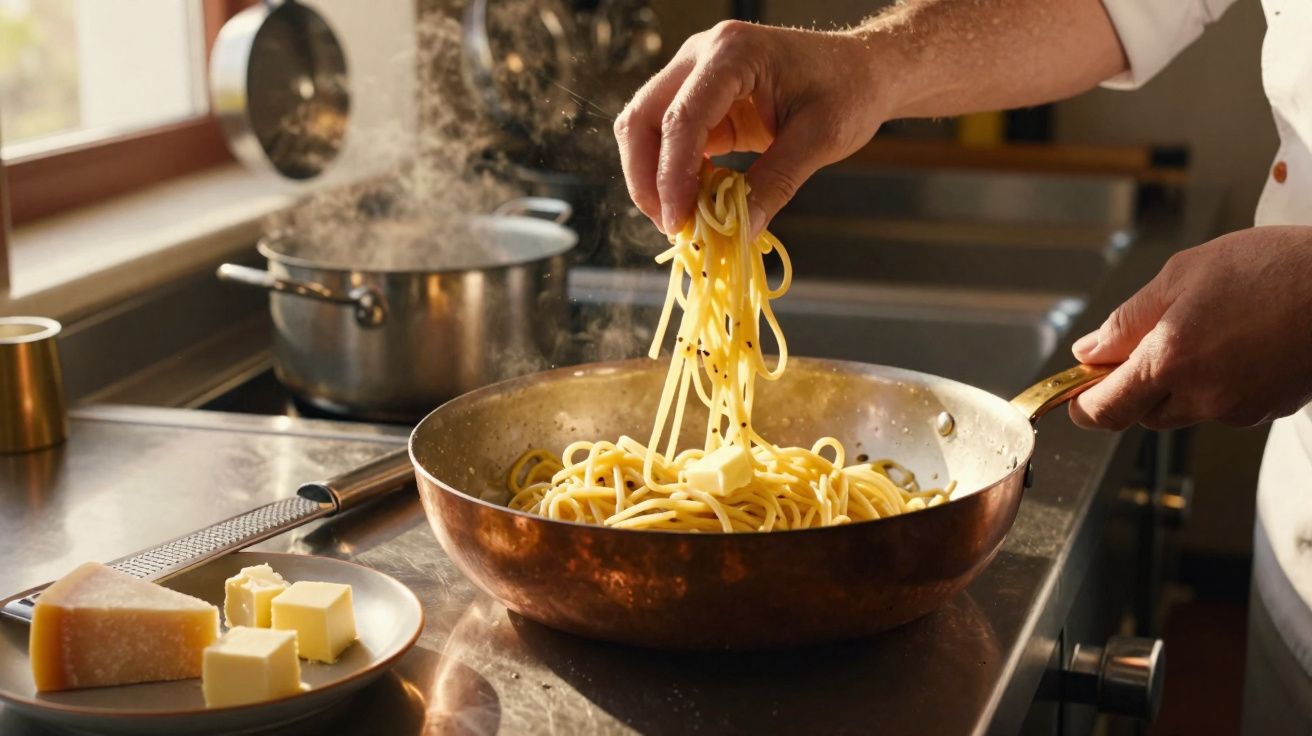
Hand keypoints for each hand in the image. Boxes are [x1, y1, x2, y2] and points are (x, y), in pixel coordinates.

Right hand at [614, 21, 890, 236]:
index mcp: (733, 53)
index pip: (682, 117)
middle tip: (671, 226)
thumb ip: (775, 183)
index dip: (672, 175)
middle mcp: (702, 55)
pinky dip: (674, 173)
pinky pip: (669, 138)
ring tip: (682, 220)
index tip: (678, 222)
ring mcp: (696, 74)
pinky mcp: (701, 99)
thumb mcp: (819, 140)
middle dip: (647, 177)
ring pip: (645, 128)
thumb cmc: (849, 91)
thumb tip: (739, 232)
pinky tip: (697, 201)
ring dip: (653, 177)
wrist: (863, 70)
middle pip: (643, 117)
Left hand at [1070, 226, 1311, 429]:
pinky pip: (1224, 405)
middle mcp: (1202, 396)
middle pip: (1142, 413)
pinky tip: (1240, 342)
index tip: (1075, 391)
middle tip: (1149, 340)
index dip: (1082, 405)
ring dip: (1179, 382)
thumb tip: (1088, 352)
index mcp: (1170, 362)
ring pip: (1184, 408)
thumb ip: (1127, 322)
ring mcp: (1239, 409)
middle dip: (1134, 385)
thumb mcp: (1182, 276)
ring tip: (1209, 328)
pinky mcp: (1268, 411)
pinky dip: (1218, 381)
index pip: (1104, 410)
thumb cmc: (1273, 269)